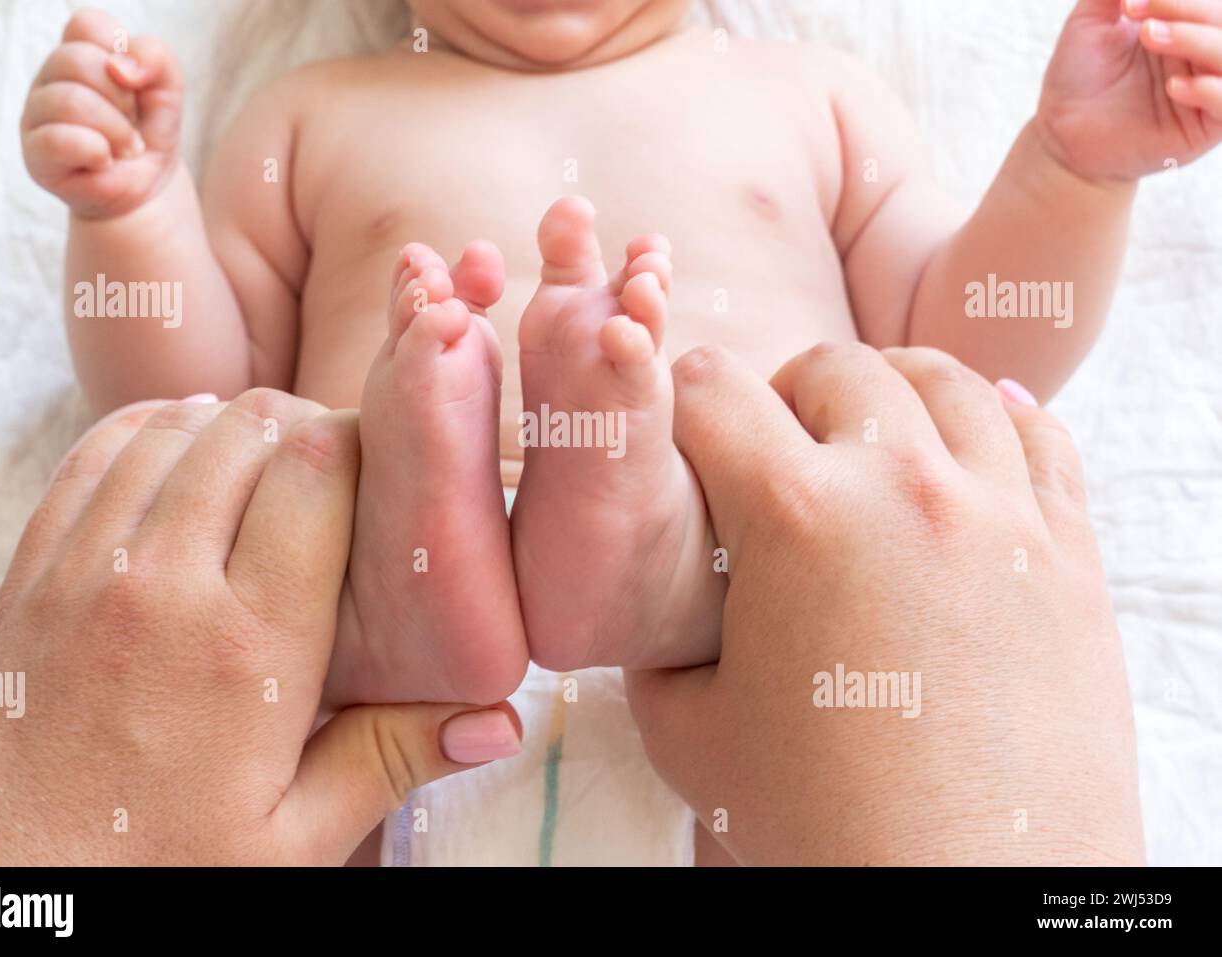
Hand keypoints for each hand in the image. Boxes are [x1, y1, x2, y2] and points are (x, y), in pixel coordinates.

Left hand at [0, 391, 520, 864]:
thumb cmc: (142, 870)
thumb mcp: (287, 846)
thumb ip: (391, 762)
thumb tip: (499, 721)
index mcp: (249, 648)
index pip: (320, 468)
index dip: (370, 443)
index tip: (394, 470)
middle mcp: (165, 585)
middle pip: (256, 426)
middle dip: (315, 425)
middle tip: (345, 472)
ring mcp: (89, 569)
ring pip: (179, 424)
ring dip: (238, 424)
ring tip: (275, 466)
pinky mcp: (36, 571)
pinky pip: (98, 451)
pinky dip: (154, 431)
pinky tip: (188, 457)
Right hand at [21, 8, 184, 219]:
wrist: (146, 185)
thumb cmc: (148, 129)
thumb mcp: (168, 87)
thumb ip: (155, 57)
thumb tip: (119, 67)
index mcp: (76, 52)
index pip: (85, 24)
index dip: (119, 51)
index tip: (134, 82)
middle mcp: (49, 78)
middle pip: (76, 60)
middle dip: (120, 97)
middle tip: (132, 122)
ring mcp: (36, 114)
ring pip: (69, 100)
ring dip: (115, 130)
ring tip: (125, 148)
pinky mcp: (35, 154)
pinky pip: (60, 140)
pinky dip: (97, 152)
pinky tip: (104, 161)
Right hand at [628, 344, 1143, 864]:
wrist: (973, 896)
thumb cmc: (824, 826)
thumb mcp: (691, 734)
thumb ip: (660, 643)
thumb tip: (667, 605)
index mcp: (796, 519)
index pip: (710, 391)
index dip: (675, 402)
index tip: (680, 439)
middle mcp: (905, 488)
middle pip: (833, 367)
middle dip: (783, 397)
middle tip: (772, 460)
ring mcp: (1002, 512)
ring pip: (945, 379)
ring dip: (888, 394)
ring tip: (867, 443)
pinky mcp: (1070, 553)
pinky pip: (1042, 436)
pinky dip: (998, 420)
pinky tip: (968, 447)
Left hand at [1037, 0, 1221, 182]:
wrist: (1061, 133)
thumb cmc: (1078, 75)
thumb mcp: (1092, 17)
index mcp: (1188, 20)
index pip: (1208, 1)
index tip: (1133, 0)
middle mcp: (1204, 49)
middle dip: (1188, 7)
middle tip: (1140, 14)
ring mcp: (1210, 86)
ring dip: (1198, 39)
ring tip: (1151, 36)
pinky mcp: (1206, 126)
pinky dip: (1212, 90)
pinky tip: (1174, 88)